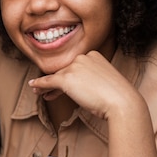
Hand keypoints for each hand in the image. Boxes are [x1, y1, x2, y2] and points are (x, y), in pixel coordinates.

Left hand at [28, 51, 142, 119]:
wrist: (122, 102)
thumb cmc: (117, 96)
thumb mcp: (103, 82)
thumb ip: (89, 79)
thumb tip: (74, 85)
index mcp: (94, 55)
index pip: (75, 66)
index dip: (67, 77)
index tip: (62, 87)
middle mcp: (83, 57)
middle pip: (64, 71)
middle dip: (56, 82)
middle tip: (46, 91)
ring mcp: (74, 66)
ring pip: (56, 76)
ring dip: (45, 85)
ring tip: (39, 92)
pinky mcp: (66, 78)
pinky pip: (48, 81)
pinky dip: (40, 84)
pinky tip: (33, 86)